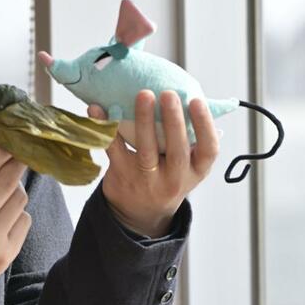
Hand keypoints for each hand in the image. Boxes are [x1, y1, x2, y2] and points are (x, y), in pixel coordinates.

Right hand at [0, 146, 30, 304]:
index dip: (1, 153)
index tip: (10, 143)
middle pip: (7, 182)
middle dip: (16, 165)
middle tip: (20, 157)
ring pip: (19, 200)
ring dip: (17, 189)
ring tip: (8, 190)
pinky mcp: (5, 256)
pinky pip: (24, 221)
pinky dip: (18, 213)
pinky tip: (6, 216)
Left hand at [88, 90, 218, 237]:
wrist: (140, 213)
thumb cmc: (167, 176)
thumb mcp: (186, 166)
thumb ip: (187, 140)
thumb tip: (183, 92)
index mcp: (195, 171)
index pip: (208, 150)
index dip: (205, 125)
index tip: (196, 101)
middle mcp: (174, 179)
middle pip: (176, 150)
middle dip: (173, 120)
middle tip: (168, 93)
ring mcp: (147, 180)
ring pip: (146, 150)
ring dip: (144, 120)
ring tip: (144, 95)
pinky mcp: (121, 176)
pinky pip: (113, 149)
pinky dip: (105, 126)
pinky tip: (97, 108)